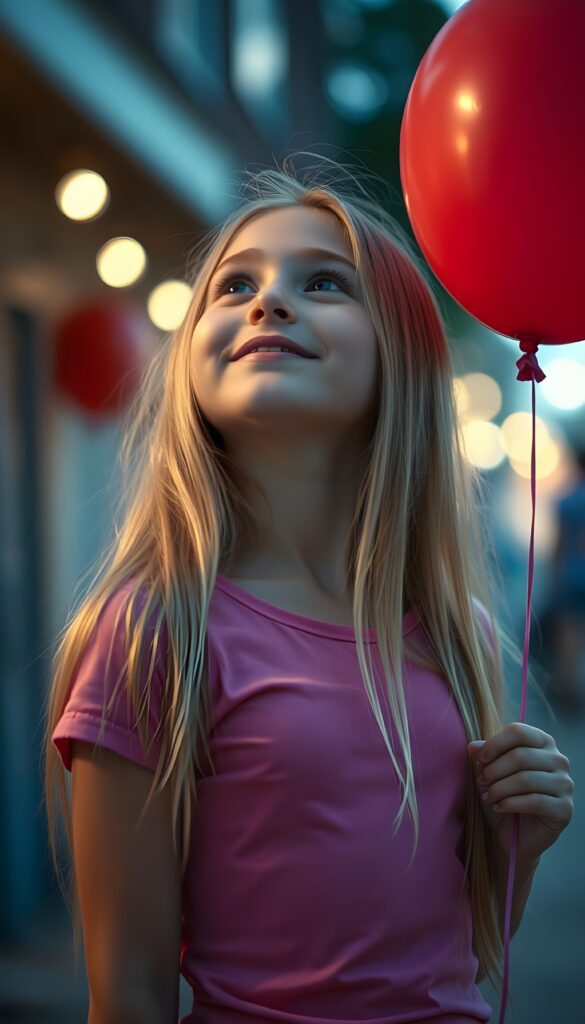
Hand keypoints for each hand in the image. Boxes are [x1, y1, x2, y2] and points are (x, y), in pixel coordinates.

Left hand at [468, 723, 573, 862]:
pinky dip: (511, 804)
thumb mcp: (490, 773)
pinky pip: (535, 801)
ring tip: (488, 797)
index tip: (479, 758)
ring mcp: (565, 785)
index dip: (495, 744)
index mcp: (543, 743)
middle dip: (494, 770)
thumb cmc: (504, 797)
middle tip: (482, 783)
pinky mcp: (565, 809)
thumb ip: (485, 756)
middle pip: (521, 756)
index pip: (519, 732)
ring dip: (500, 789)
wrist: (513, 835)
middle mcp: (559, 760)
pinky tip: (499, 807)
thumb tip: (473, 746)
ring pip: (526, 779)